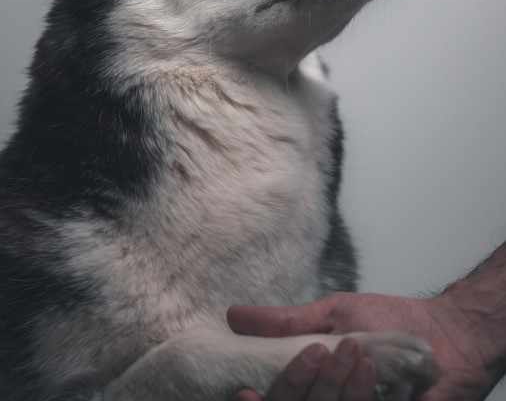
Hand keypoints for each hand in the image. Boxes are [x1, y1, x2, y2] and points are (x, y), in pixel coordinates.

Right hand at [228, 292, 496, 400]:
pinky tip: (370, 370)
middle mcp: (325, 400)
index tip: (244, 389)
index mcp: (309, 379)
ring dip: (336, 385)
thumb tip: (233, 315)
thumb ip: (285, 322)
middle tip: (320, 352)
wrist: (445, 336)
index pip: (270, 397)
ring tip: (358, 351)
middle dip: (297, 383)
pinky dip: (358, 395)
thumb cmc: (389, 321)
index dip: (253, 399)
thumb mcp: (331, 314)